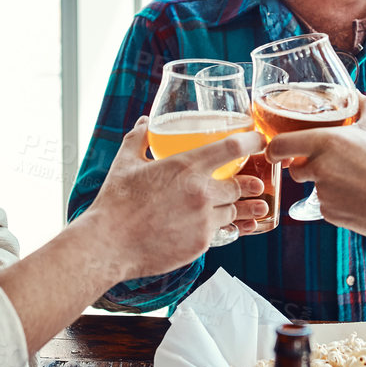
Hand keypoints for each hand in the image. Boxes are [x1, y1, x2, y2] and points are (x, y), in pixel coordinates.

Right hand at [86, 117, 266, 280]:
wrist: (108, 244)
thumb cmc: (115, 203)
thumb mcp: (125, 163)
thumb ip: (139, 138)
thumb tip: (146, 122)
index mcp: (185, 167)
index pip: (231, 148)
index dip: (250, 142)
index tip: (258, 142)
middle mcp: (200, 193)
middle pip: (240, 185)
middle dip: (250, 184)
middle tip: (255, 183)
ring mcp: (202, 221)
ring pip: (233, 211)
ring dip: (239, 208)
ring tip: (252, 208)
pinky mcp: (200, 245)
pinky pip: (221, 233)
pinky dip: (223, 228)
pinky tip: (228, 227)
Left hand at [265, 96, 365, 238]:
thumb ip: (364, 106)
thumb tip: (356, 95)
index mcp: (326, 142)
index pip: (280, 145)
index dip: (274, 149)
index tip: (276, 151)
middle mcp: (319, 168)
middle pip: (295, 169)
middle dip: (305, 166)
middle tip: (327, 163)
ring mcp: (323, 194)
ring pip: (312, 187)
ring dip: (324, 184)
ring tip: (352, 181)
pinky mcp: (330, 214)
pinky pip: (325, 206)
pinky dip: (336, 202)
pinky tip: (357, 197)